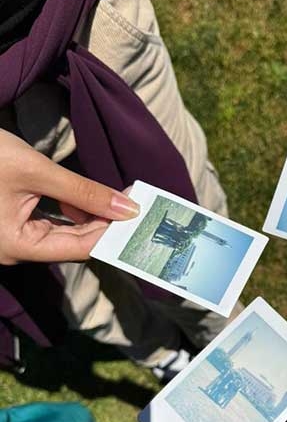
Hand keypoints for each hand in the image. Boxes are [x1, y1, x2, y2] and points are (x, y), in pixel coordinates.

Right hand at [0, 129, 138, 264]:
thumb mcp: (36, 171)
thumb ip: (83, 192)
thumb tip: (127, 208)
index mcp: (17, 247)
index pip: (78, 247)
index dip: (112, 233)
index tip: (139, 217)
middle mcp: (14, 250)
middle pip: (72, 243)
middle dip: (103, 225)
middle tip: (134, 206)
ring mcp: (10, 239)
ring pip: (61, 234)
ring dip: (88, 217)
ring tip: (116, 200)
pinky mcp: (9, 224)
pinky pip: (47, 225)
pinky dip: (69, 213)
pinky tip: (87, 200)